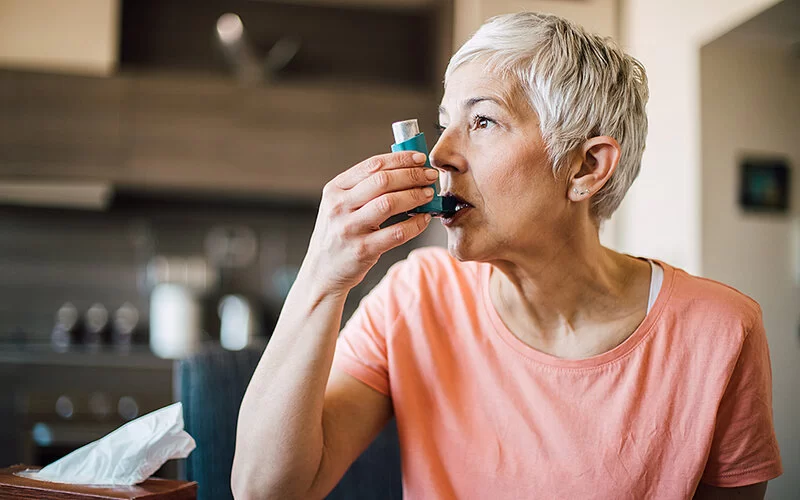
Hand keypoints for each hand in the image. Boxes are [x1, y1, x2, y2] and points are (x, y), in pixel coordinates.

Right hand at [302, 151, 437, 294]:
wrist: (322, 271)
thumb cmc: (338, 234)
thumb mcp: (340, 205)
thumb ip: (364, 187)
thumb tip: (404, 170)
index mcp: (335, 189)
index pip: (372, 165)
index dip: (400, 159)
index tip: (419, 159)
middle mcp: (339, 206)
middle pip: (383, 181)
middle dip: (412, 175)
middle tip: (429, 176)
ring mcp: (350, 229)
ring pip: (390, 204)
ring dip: (415, 196)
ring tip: (429, 194)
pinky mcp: (362, 250)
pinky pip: (397, 233)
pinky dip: (415, 224)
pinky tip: (424, 218)